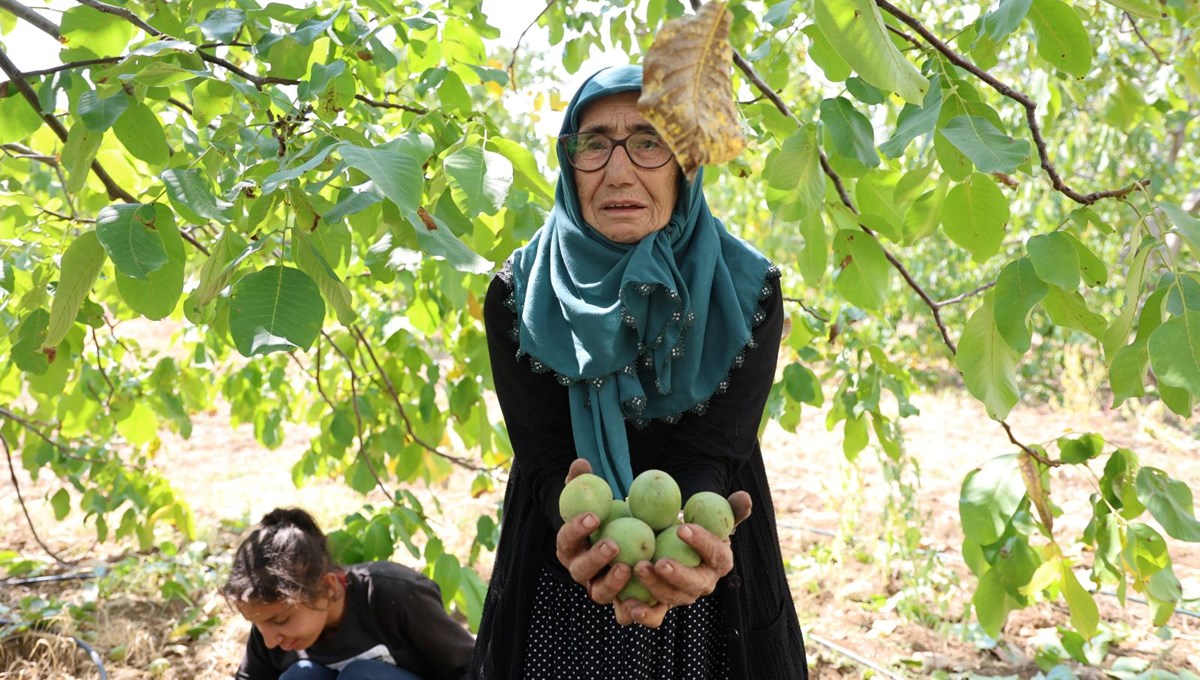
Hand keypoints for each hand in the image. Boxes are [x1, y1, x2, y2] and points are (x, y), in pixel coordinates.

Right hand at [555, 460, 633, 605]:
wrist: (629, 539)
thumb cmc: (609, 514)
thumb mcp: (598, 496)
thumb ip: (585, 481)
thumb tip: (581, 463)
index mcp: (570, 547)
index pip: (565, 539)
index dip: (576, 530)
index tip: (594, 516)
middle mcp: (582, 571)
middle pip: (579, 571)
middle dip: (593, 559)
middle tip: (612, 544)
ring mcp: (600, 588)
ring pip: (599, 593)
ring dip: (611, 583)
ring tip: (628, 567)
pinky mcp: (621, 603)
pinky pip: (623, 612)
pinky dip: (630, 611)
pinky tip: (642, 600)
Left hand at [615, 490, 752, 628]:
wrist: (674, 543)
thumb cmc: (694, 524)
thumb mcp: (712, 513)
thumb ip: (730, 507)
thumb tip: (744, 496)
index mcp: (720, 561)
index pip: (716, 553)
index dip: (702, 543)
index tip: (682, 528)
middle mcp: (704, 583)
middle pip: (695, 584)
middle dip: (678, 575)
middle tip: (659, 562)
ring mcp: (683, 596)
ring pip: (673, 599)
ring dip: (655, 588)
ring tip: (638, 569)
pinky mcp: (662, 606)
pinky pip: (655, 616)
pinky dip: (643, 614)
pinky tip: (628, 605)